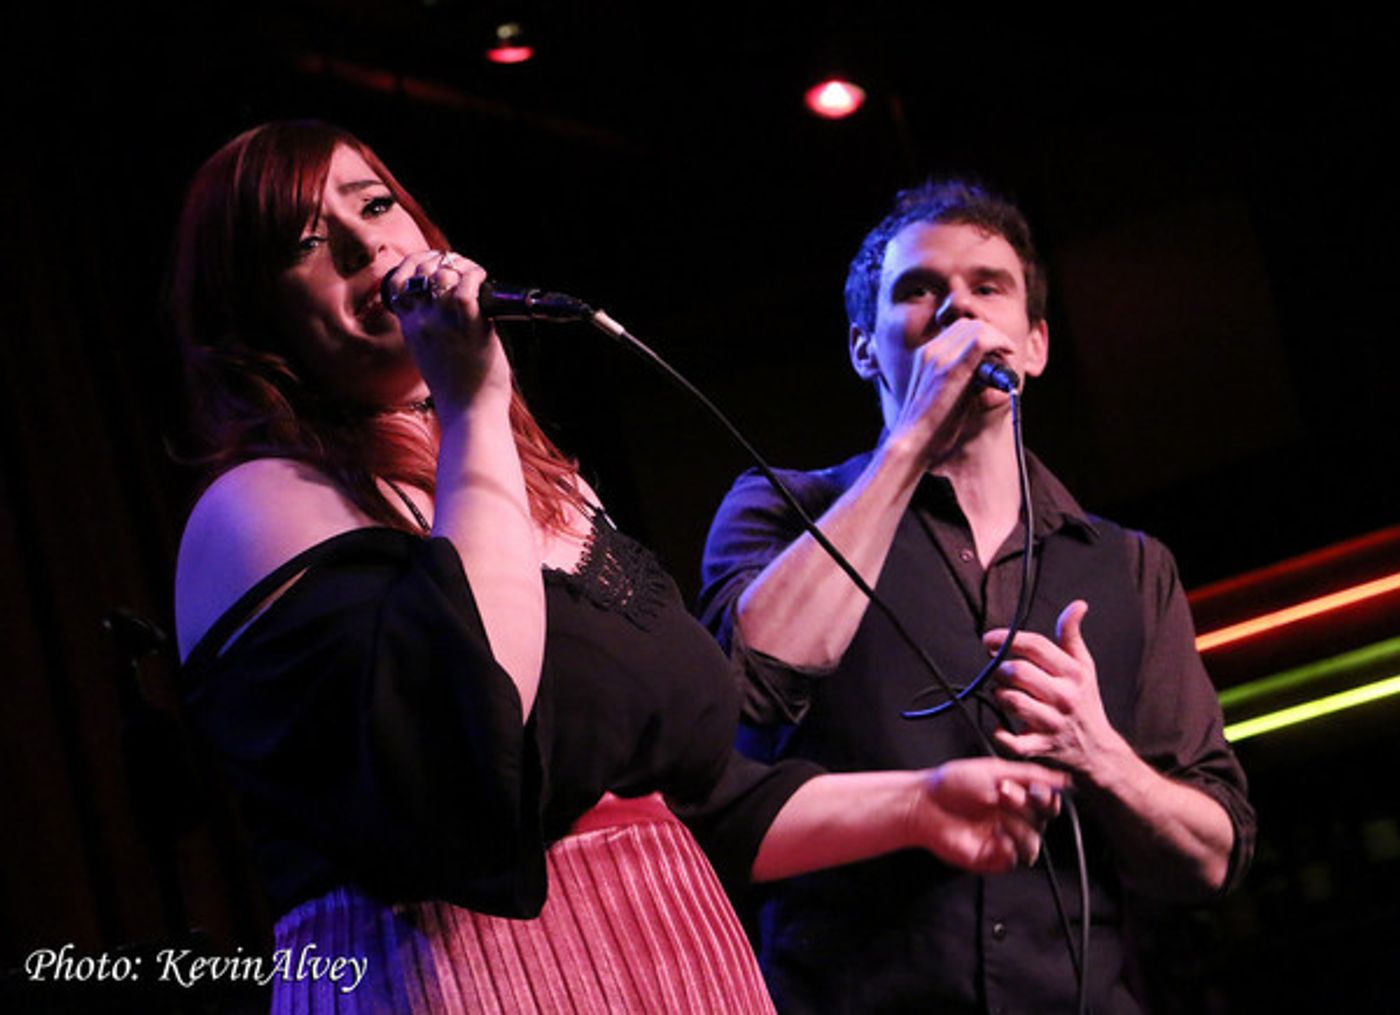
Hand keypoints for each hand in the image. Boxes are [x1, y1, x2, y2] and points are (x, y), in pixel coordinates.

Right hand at [383, 250, 509, 411]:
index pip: (399, 282)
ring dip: (462, 267)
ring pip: (443, 274)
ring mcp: (442, 322)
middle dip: (442, 261)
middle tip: (464, 269)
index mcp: (410, 328)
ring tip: (476, 276)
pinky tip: (484, 281)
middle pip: (421, 271)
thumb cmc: (460, 389)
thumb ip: (433, 330)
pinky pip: (466, 287)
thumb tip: (454, 305)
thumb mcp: (433, 355)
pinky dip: (475, 276)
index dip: (415, 264)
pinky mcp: (467, 325)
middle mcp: (421, 322)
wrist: (469, 413)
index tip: (434, 263)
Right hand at [888, 317, 1014, 465]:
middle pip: (969, 324)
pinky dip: (1000, 344)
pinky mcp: (952, 369)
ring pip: (977, 327)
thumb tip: (989, 373)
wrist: (913, 443)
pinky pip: (981, 341)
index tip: (997, 354)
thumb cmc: (931, 427)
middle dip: (993, 334)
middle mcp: (930, 351)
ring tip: (1006, 358)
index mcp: (926, 355)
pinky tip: (1007, 356)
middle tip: (1005, 355)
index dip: (983, 336)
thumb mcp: (945, 395)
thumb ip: (963, 379)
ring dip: (998, 339)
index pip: (959, 329)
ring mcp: (939, 358)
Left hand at [910, 757, 1066, 872]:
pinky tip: (993, 835)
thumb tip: (1063, 779)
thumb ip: (1031, 775)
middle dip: (1025, 806)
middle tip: (1003, 793)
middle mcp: (1012, 819)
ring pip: (1033, 844)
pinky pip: (1013, 860)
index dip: (1048, 799)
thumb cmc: (954, 783)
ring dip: (1018, 828)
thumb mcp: (995, 770)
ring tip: (996, 816)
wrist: (925, 804)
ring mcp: (1003, 840)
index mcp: (1016, 797)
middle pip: (1042, 822)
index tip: (1038, 790)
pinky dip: (1007, 847)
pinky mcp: (991, 858)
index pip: (1048, 804)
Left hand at [984, 601, 1130, 778]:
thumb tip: (1078, 604)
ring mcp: (1051, 723)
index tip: (989, 639)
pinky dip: (1000, 732)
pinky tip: (1001, 724)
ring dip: (999, 694)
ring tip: (1004, 694)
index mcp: (1073, 673)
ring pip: (1010, 700)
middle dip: (1001, 669)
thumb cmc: (1084, 702)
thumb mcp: (1084, 666)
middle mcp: (1064, 697)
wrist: (1097, 749)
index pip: (1035, 646)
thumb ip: (1071, 635)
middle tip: (1001, 672)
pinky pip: (1010, 739)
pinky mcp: (1040, 747)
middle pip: (1017, 672)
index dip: (1007, 638)